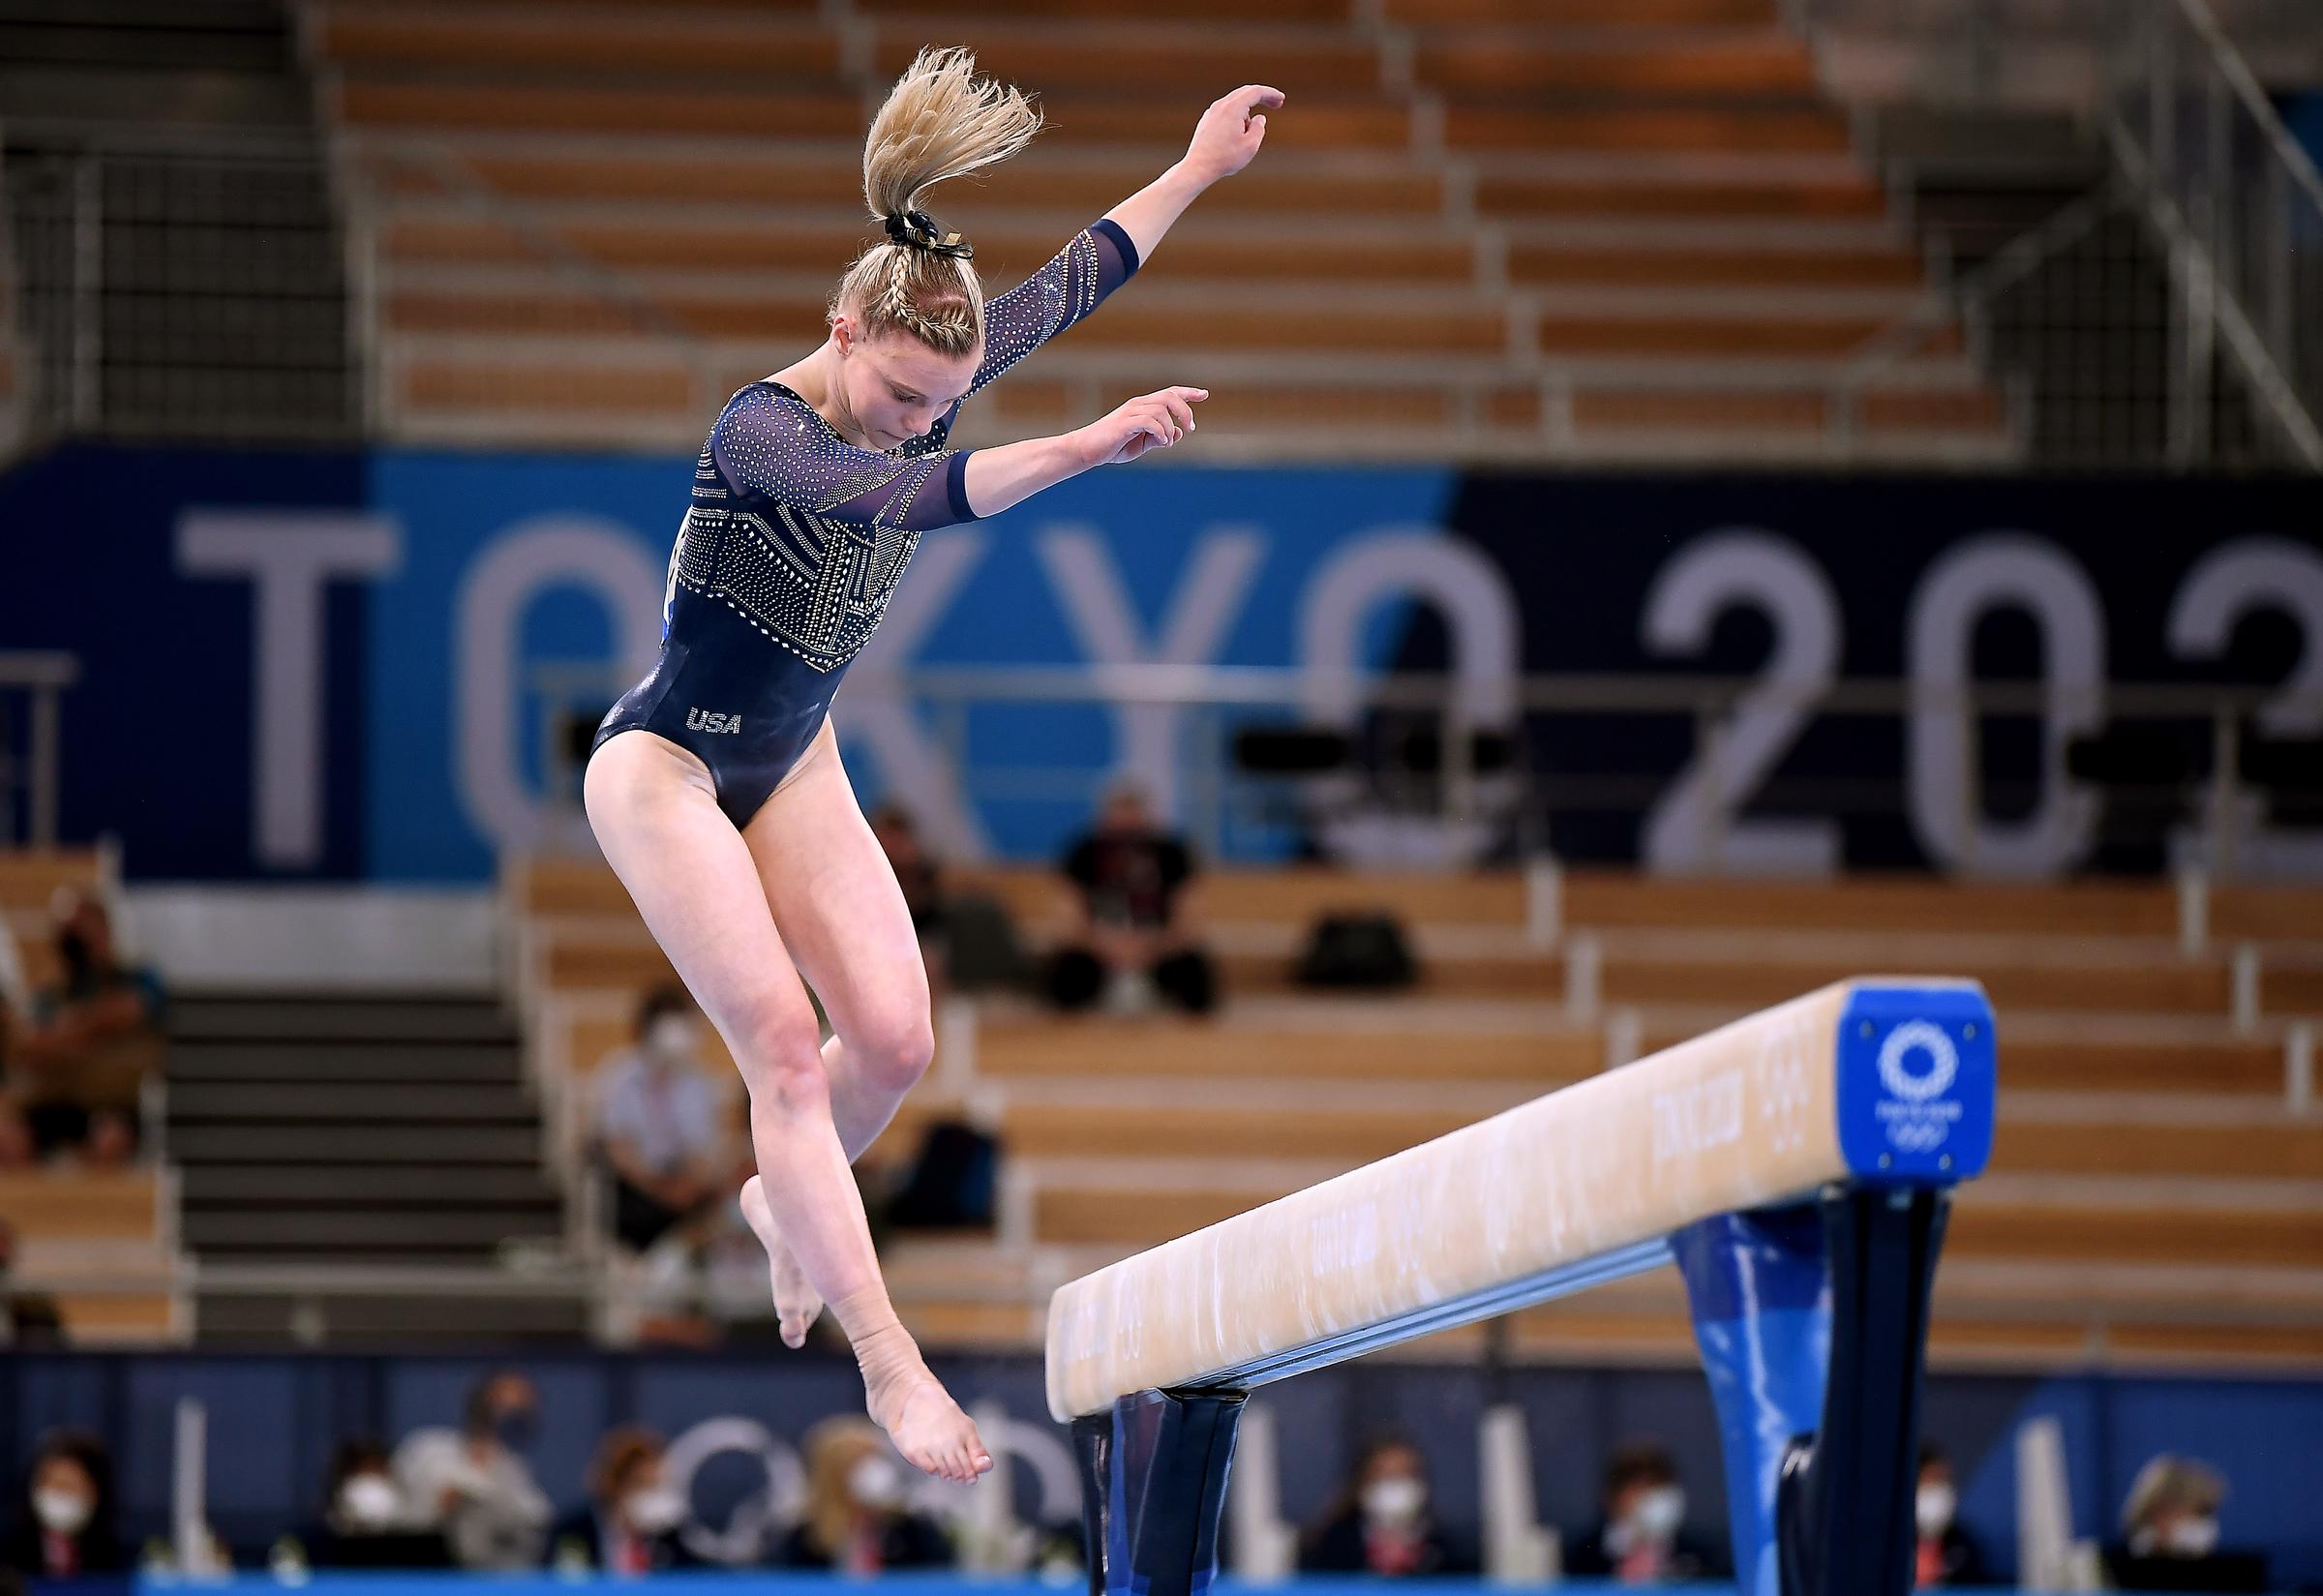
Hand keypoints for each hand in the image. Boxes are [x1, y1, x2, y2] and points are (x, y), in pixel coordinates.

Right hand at [1076, 386, 1206, 465]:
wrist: (1086, 450)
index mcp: (1143, 407)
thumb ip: (1160, 438)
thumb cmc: (1113, 446)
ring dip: (1170, 428)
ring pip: (1161, 410)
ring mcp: (1130, 412)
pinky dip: (1160, 432)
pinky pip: (1149, 421)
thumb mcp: (1142, 444)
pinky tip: (1161, 442)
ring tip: (1167, 442)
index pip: (1169, 393)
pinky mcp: (1123, 423)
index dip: (1188, 392)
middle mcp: (1138, 405)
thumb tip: (1179, 434)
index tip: (1204, 394)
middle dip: (1185, 411)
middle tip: (1191, 428)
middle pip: (1169, 396)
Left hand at [1182, 85, 1282, 182]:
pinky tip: (1240, 131)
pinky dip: (1238, 115)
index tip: (1281, 99)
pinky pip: (1226, 111)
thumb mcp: (1251, 145)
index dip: (1271, 93)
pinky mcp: (1207, 120)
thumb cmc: (1225, 158)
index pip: (1256, 92)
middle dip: (1262, 97)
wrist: (1198, 168)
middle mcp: (1221, 105)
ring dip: (1249, 110)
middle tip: (1277, 104)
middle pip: (1245, 92)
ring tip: (1251, 132)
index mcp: (1233, 107)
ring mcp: (1211, 112)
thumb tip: (1259, 118)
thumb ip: (1259, 128)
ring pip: (1235, 103)